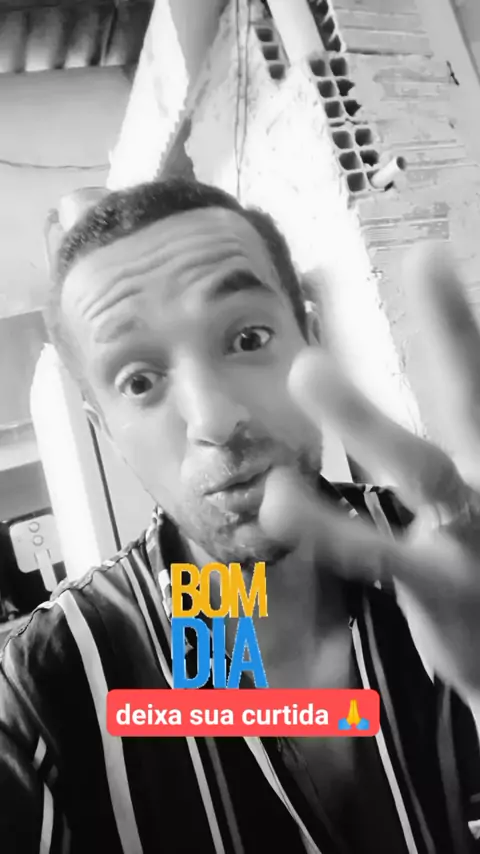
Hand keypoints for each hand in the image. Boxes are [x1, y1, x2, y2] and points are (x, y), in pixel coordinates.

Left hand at [260, 244, 479, 700]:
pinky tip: (276, 499)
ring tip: (308, 367)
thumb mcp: (476, 500)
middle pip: (477, 396)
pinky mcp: (441, 588)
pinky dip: (325, 526)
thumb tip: (416, 424)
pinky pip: (374, 552)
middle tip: (429, 259)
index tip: (438, 257)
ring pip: (422, 466)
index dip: (465, 321)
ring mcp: (472, 537)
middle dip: (459, 329)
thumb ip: (455, 450)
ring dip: (366, 416)